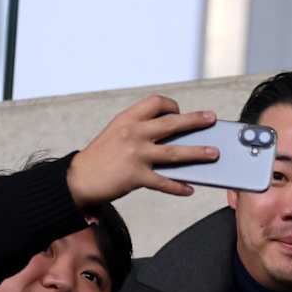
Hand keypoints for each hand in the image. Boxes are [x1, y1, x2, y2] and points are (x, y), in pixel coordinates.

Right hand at [67, 95, 218, 206]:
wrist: (78, 178)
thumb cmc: (100, 156)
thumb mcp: (116, 132)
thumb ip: (140, 129)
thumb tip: (172, 134)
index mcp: (128, 119)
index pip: (156, 103)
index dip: (171, 106)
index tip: (180, 112)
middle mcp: (133, 133)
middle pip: (171, 124)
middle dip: (195, 121)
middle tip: (211, 119)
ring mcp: (136, 155)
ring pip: (174, 153)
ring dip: (197, 153)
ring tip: (213, 153)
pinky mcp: (136, 176)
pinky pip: (164, 182)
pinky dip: (178, 187)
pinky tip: (189, 189)